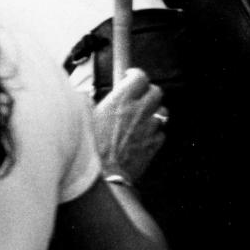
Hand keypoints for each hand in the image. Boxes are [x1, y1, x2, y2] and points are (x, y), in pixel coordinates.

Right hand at [92, 66, 167, 184]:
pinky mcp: (154, 144)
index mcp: (121, 100)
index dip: (136, 74)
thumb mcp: (87, 117)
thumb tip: (91, 94)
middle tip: (139, 97)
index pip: (140, 76)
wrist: (105, 175)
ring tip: (142, 119)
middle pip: (156, 91)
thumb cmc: (93, 147)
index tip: (131, 76)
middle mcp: (138, 110)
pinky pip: (161, 133)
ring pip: (162, 112)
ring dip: (154, 113)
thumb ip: (94, 101)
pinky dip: (154, 133)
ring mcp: (149, 127)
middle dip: (149, 92)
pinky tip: (143, 137)